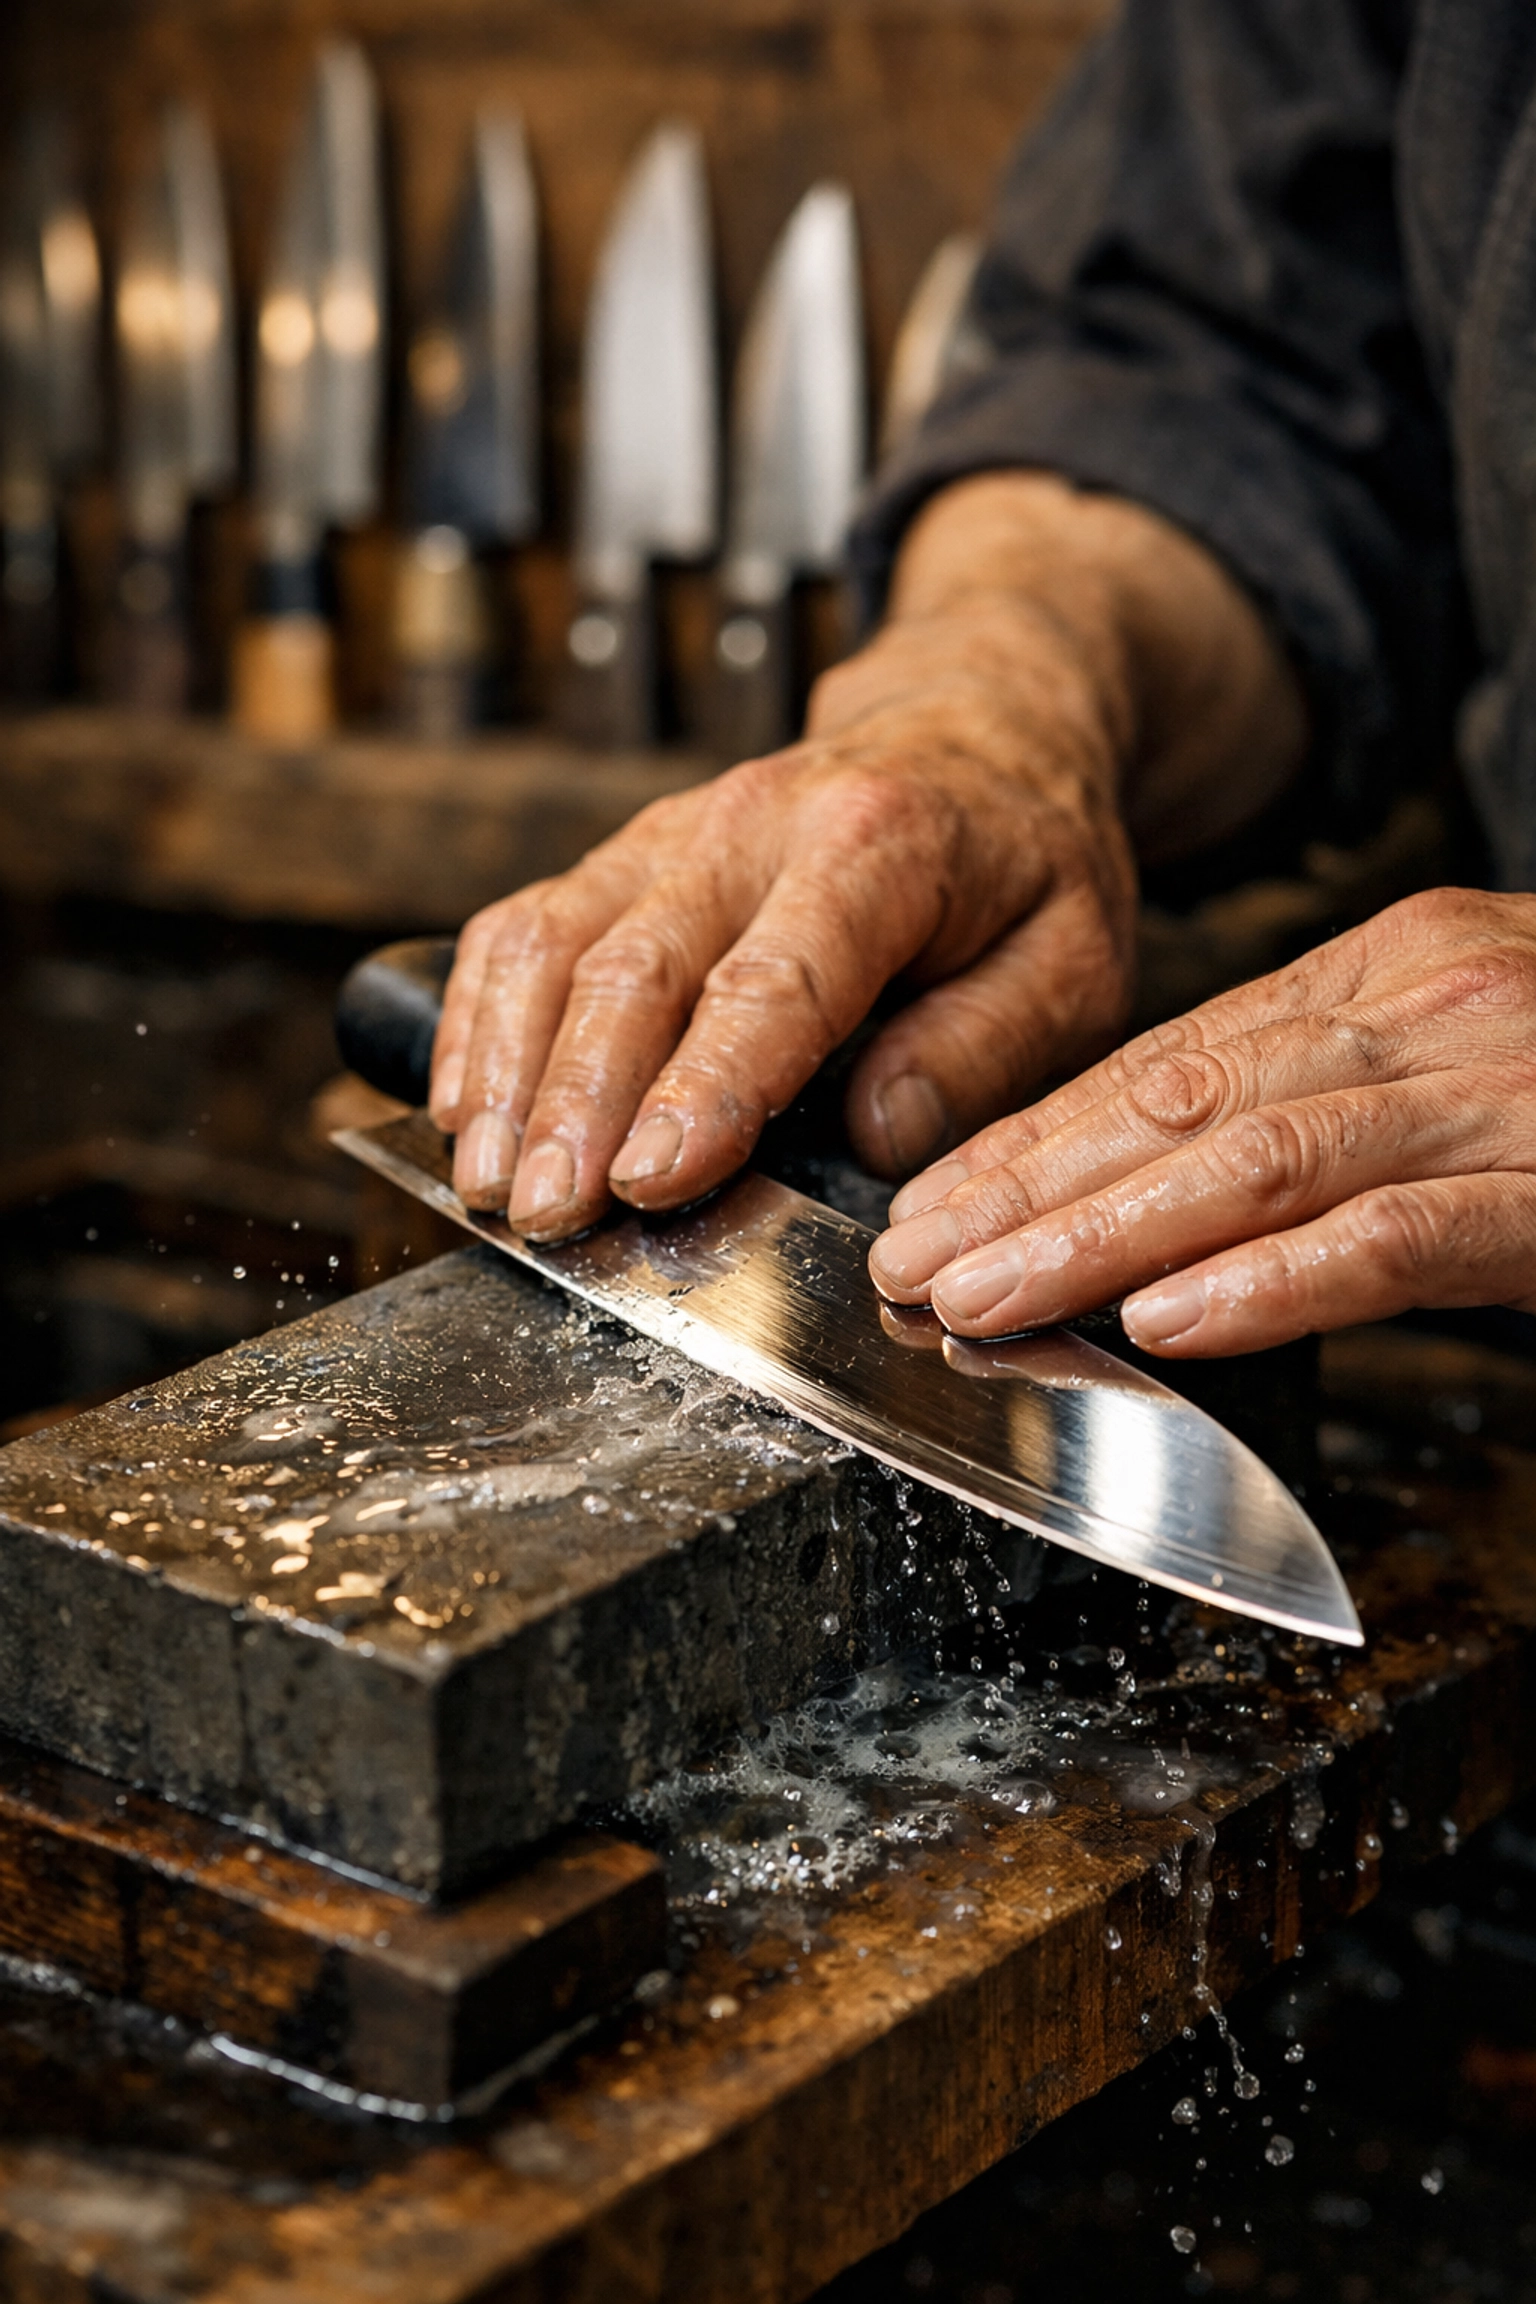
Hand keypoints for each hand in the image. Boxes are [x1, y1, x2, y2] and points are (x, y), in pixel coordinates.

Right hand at [430, 474, 1303, 1240]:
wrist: (978, 724)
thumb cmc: (1027, 860)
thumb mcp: (1074, 959)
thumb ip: (984, 1050)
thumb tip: (874, 1134)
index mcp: (880, 846)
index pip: (775, 981)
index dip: (706, 1086)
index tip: (652, 1179)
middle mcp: (753, 824)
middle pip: (637, 966)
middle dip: (579, 1102)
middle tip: (548, 1214)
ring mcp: (672, 834)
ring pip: (554, 941)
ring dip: (509, 1069)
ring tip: (488, 1181)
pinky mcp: (625, 857)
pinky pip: (523, 925)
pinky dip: (478, 1016)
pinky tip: (464, 1104)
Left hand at [869, 887, 1535, 1354]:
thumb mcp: (1450, 1068)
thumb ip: (1321, 1109)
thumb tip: (1156, 1205)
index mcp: (1388, 968)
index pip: (1165, 1058)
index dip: (1031, 1138)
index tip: (928, 1202)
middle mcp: (1430, 1000)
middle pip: (1181, 1098)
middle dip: (1025, 1188)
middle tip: (910, 1264)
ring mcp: (1500, 1083)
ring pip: (1256, 1156)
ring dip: (1098, 1235)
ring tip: (987, 1297)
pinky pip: (1397, 1230)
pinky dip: (1277, 1279)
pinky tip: (1174, 1320)